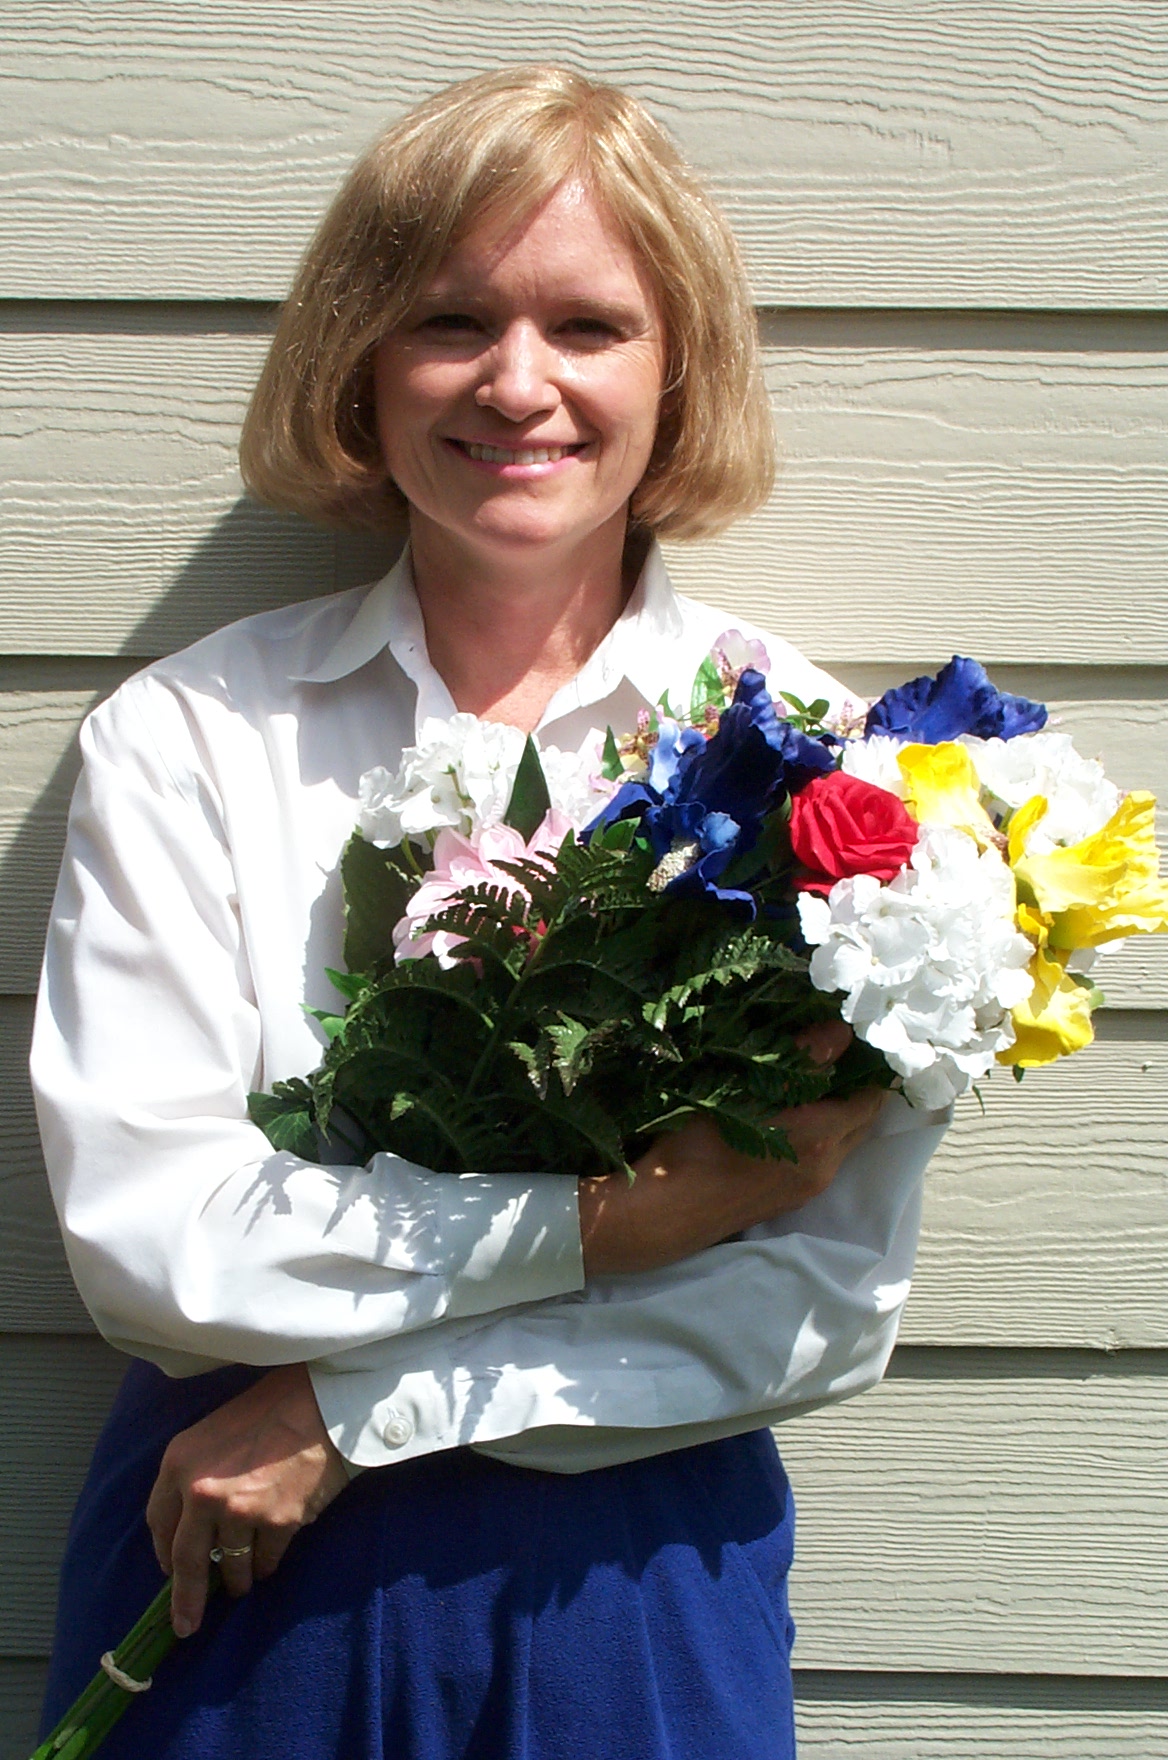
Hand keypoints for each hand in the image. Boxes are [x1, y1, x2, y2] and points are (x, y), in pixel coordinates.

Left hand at [146, 1362, 350, 1636]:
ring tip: (245, 1579)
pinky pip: (267, 1559)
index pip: (159, 1523)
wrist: (320, 1401)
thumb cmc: (269, 1409)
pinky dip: (269, 1561)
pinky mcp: (277, 1522)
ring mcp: (240, 1509)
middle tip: (186, 1626)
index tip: (170, 1573)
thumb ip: (194, 1475)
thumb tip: (192, 1528)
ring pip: (231, 1566)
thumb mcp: (213, 1433)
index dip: (164, 1553)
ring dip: (237, 1577)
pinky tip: (273, 1553)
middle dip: (186, 1599)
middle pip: (186, 1560)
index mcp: (179, 1463)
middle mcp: (202, 1491)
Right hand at [578, 1021, 883, 1275]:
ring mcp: (809, 1186)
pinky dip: (821, 1134)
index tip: (858, 1041)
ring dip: (838, 1113)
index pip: (871, 1098)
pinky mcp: (790, 1198)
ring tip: (811, 1081)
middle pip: (862, 1122)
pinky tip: (789, 1116)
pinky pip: (822, 1159)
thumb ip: (801, 1059)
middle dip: (857, 1089)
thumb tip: (842, 1031)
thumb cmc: (700, 1143)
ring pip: (842, 1142)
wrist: (669, 1211)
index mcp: (821, 1136)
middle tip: (838, 1055)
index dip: (870, 1068)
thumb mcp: (745, 1088)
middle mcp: (825, 1165)